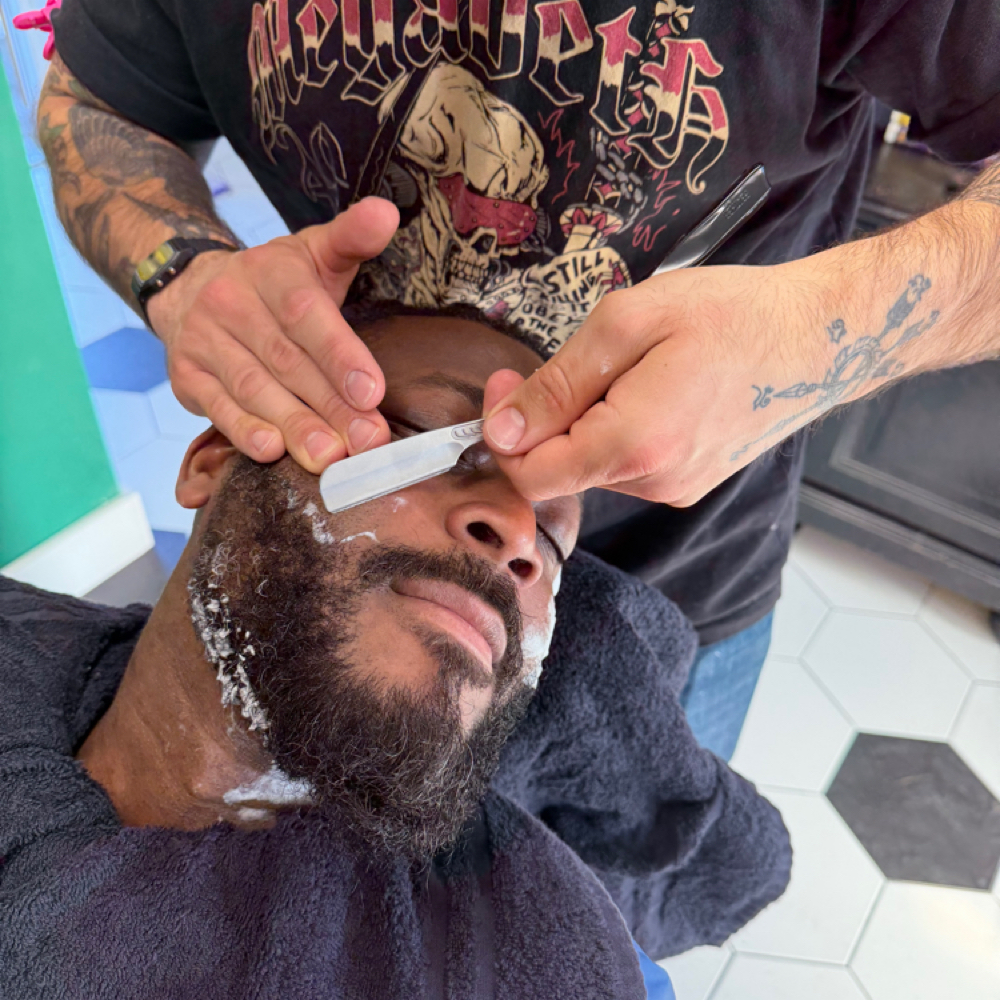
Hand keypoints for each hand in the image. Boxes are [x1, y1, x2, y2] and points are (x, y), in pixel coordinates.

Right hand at [147, 198, 398, 473]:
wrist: (191, 288)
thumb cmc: (275, 284)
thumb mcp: (313, 252)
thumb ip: (351, 238)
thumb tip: (386, 212)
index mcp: (271, 271)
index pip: (307, 314)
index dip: (340, 355)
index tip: (372, 392)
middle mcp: (232, 302)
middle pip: (287, 361)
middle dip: (330, 405)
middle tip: (366, 441)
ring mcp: (204, 341)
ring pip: (254, 388)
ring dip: (294, 426)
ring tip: (329, 457)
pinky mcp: (187, 376)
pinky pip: (217, 406)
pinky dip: (243, 431)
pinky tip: (271, 452)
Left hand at [482, 260, 833, 505]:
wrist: (821, 337)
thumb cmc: (732, 314)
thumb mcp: (630, 323)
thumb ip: (556, 384)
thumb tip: (501, 432)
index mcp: (632, 444)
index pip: (530, 477)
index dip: (502, 433)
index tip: (505, 383)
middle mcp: (652, 481)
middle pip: (560, 470)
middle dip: (547, 419)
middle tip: (575, 359)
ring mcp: (675, 487)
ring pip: (593, 465)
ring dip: (587, 421)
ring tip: (630, 368)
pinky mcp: (690, 482)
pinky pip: (628, 464)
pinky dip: (618, 430)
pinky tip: (651, 388)